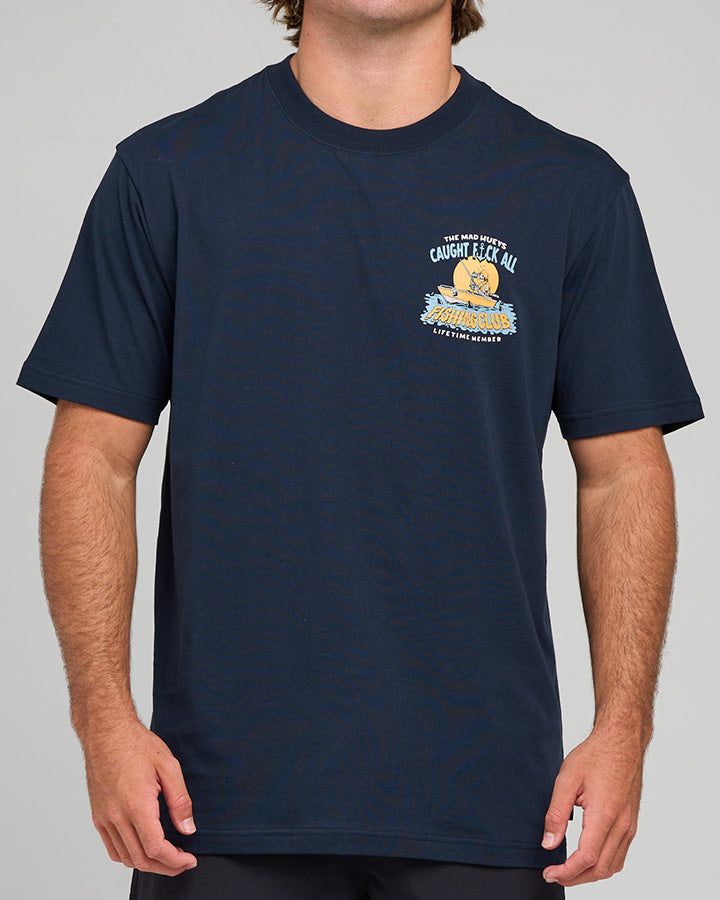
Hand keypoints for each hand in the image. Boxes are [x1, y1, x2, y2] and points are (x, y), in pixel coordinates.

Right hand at [81, 716, 197, 875]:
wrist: (107, 732)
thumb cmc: (136, 744)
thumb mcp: (169, 766)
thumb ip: (180, 801)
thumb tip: (188, 828)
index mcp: (136, 805)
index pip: (155, 849)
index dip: (175, 861)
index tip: (189, 859)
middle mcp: (117, 816)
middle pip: (141, 859)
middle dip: (165, 867)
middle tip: (183, 862)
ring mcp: (104, 818)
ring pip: (125, 858)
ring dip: (147, 864)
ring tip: (167, 857)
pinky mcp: (98, 816)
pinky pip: (112, 848)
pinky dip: (129, 856)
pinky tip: (143, 848)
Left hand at [541, 728, 642, 886]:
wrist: (621, 742)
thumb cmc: (595, 755)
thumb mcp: (566, 778)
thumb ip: (556, 813)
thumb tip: (548, 843)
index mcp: (604, 814)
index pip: (587, 858)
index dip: (567, 872)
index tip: (550, 873)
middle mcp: (622, 825)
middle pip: (601, 869)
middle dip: (576, 878)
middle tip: (555, 874)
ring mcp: (629, 826)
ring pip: (613, 866)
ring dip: (590, 875)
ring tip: (568, 871)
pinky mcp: (631, 824)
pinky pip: (620, 854)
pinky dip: (604, 864)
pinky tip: (588, 859)